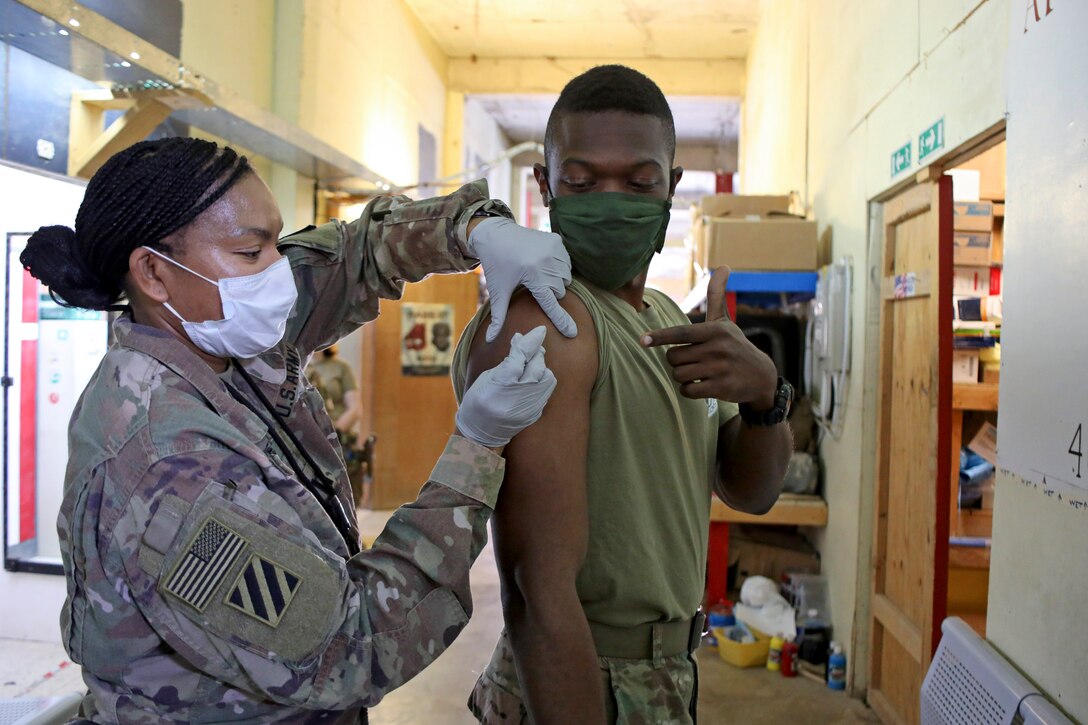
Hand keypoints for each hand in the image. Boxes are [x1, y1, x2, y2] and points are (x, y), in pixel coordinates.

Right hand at [456, 326, 557, 447]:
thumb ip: (507, 361)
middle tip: (531, 345)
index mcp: (500, 386)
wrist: (481, 435)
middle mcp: (518, 397)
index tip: (540, 330)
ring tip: (531, 363)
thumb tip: (521, 340)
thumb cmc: (478, 402)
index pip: (521, 358)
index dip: (531, 342)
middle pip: (537, 366)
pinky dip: (541, 380)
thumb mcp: (486, 378)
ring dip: (541, 367)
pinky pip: (546, 390)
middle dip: (536, 353)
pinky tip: (532, 378)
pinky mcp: (536, 413)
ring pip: (547, 378)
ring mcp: (530, 407)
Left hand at [468, 217, 576, 342]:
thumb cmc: (496, 265)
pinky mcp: (557, 240)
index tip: (573, 333)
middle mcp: (545, 261)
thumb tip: (488, 340)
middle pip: (559, 290)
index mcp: (531, 275)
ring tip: (538, 273)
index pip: (550, 303)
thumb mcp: (497, 291)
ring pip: (565, 277)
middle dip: (550, 292)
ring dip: (556, 280)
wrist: (496, 233)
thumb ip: (498, 317)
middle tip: (533, 284)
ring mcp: (554, 249)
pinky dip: (559, 266)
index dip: (561, 320)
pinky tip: (543, 262)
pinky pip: (567, 262)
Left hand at [641, 266, 777, 405]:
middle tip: (693, 360)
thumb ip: (717, 296)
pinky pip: (688, 391)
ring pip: (679, 375)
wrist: (761, 376)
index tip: (642, 340)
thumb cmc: (735, 345)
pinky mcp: (721, 389)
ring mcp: (720, 369)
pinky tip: (703, 386)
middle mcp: (717, 348)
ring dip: (683, 376)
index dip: (659, 337)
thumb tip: (723, 266)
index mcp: (715, 330)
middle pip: (673, 357)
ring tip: (700, 372)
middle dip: (677, 361)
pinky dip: (689, 390)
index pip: (681, 333)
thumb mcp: (725, 322)